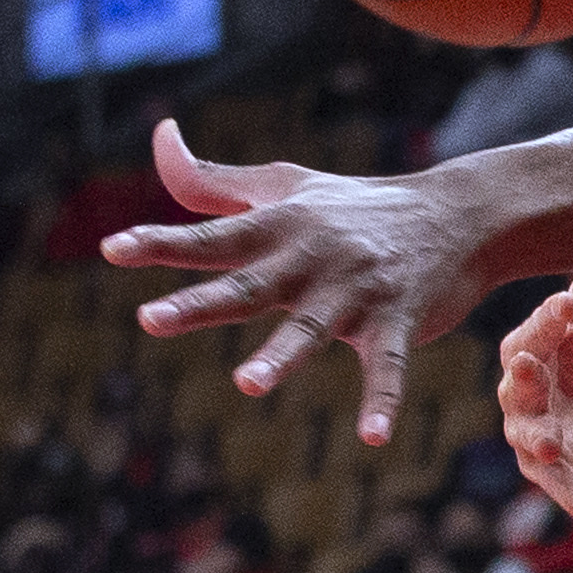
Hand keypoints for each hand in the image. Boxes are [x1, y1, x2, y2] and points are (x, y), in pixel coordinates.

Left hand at [104, 119, 489, 444]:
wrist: (459, 214)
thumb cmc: (356, 205)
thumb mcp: (285, 185)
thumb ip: (213, 180)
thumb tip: (159, 135)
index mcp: (280, 226)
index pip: (212, 236)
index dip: (163, 242)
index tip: (113, 249)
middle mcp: (313, 257)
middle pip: (249, 283)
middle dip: (201, 302)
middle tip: (152, 319)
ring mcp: (357, 291)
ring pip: (312, 327)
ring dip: (282, 355)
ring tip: (249, 384)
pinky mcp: (398, 319)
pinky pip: (388, 364)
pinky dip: (382, 399)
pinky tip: (372, 436)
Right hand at [498, 270, 572, 522]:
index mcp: (526, 351)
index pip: (530, 336)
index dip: (548, 321)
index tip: (569, 305)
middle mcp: (520, 396)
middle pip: (517, 387)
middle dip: (523, 378)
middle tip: (527, 367)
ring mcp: (534, 435)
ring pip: (528, 440)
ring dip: (538, 442)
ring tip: (552, 447)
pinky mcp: (557, 468)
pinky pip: (562, 485)